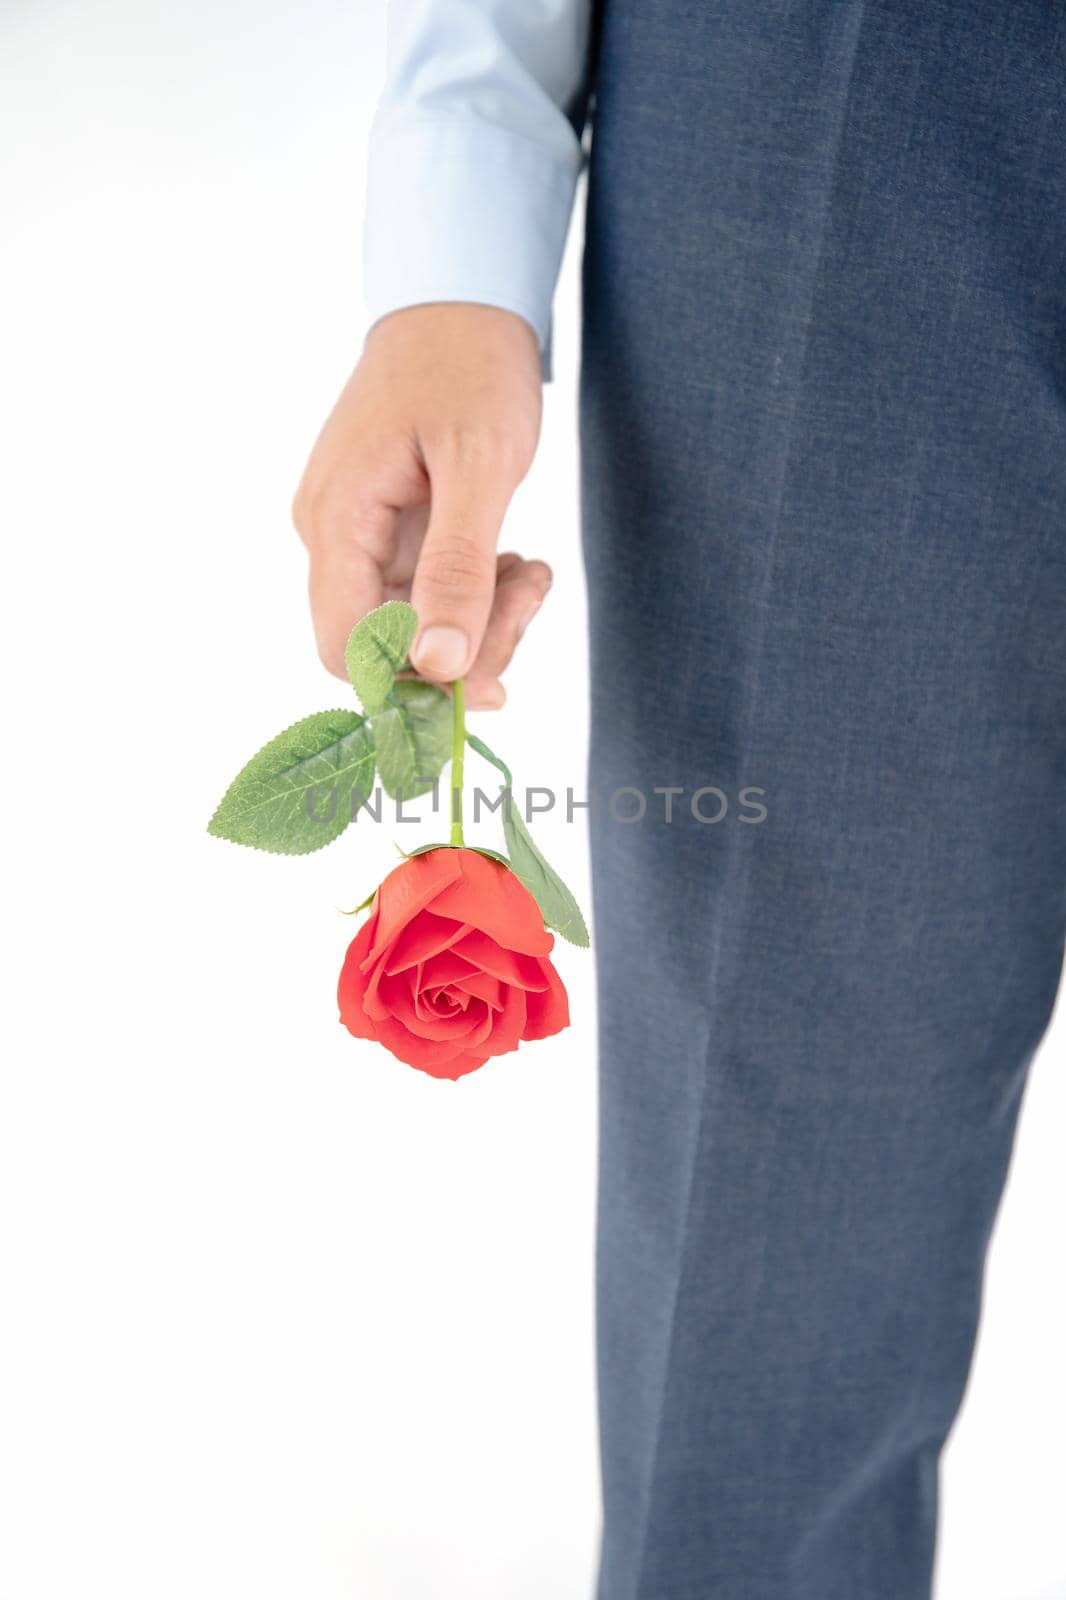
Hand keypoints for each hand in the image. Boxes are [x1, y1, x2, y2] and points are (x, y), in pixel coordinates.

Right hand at [292, 303, 549, 708]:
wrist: (460, 300)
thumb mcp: (479, 467)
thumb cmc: (469, 367)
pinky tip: (515, 562)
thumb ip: (458, 570)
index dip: (415, 683)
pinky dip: (475, 593)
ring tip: (532, 572)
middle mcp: (332, 536)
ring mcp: (355, 534)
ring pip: (410, 626)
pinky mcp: (385, 531)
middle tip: (531, 599)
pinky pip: (423, 593)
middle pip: (383, 647)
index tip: (494, 680)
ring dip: (480, 619)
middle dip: (464, 648)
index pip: (348, 650)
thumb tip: (439, 667)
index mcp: (338, 520)